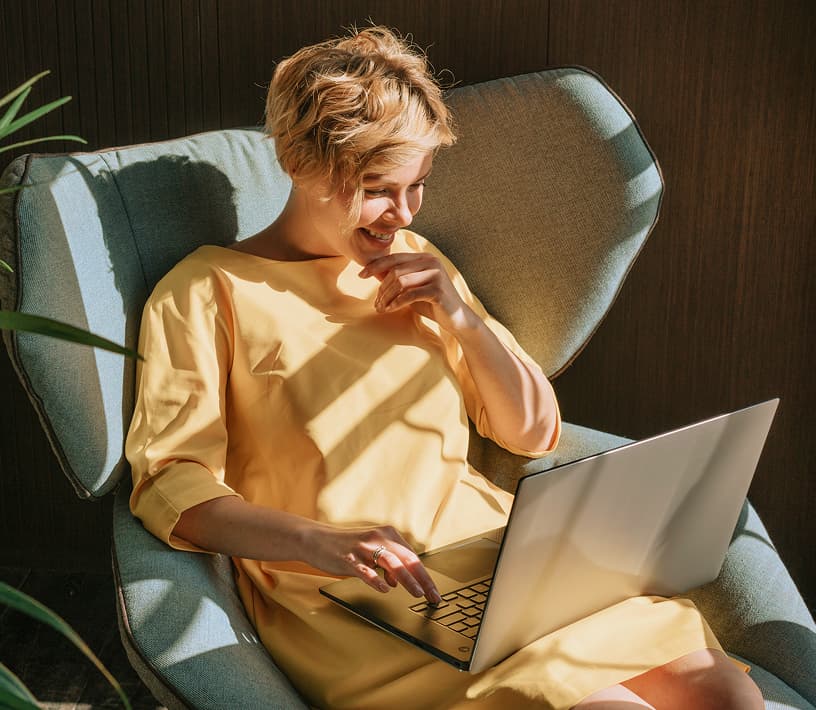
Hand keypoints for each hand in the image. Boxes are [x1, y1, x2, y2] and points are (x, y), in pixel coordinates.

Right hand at [305, 522, 441, 603]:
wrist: (316, 539)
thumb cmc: (346, 547)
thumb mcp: (370, 552)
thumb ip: (386, 565)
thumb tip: (398, 582)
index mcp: (387, 534)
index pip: (412, 556)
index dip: (425, 575)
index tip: (434, 592)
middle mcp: (378, 537)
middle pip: (406, 558)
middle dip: (422, 579)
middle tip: (433, 596)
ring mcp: (363, 547)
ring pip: (391, 562)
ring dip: (406, 578)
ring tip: (417, 593)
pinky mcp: (348, 558)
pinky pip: (365, 569)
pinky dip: (376, 579)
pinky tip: (384, 589)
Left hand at [359, 253, 477, 333]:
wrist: (457, 319)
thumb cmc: (432, 304)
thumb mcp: (412, 289)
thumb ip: (397, 280)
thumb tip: (373, 273)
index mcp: (424, 258)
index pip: (395, 258)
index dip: (375, 265)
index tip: (361, 275)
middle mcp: (431, 262)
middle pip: (395, 271)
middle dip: (381, 288)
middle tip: (376, 303)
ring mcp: (436, 275)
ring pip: (400, 282)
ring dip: (386, 296)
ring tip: (381, 308)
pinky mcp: (438, 290)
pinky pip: (409, 295)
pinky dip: (396, 303)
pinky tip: (390, 309)